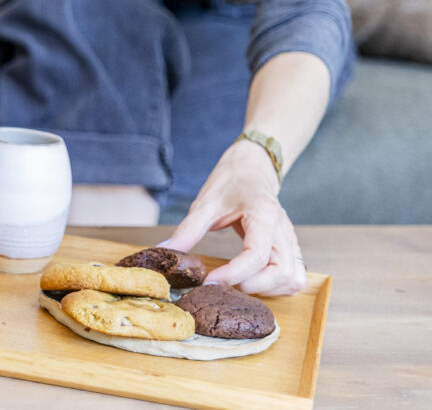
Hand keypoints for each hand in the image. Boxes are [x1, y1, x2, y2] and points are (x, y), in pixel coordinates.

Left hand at [160, 140, 306, 295]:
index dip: (233, 274)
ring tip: (237, 282)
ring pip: (291, 279)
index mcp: (264, 215)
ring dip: (265, 289)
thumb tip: (166, 252)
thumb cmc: (230, 183)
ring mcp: (290, 241)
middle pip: (281, 273)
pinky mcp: (290, 249)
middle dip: (251, 285)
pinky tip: (254, 281)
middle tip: (223, 282)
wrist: (250, 170)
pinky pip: (294, 277)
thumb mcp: (205, 203)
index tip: (208, 281)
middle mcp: (283, 231)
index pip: (257, 255)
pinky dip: (277, 287)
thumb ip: (188, 230)